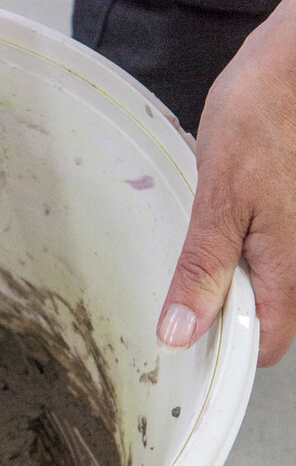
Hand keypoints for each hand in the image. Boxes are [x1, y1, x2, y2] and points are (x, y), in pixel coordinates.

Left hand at [156, 0, 295, 366]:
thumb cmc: (265, 115)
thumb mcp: (219, 198)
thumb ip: (202, 269)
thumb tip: (181, 333)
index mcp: (289, 264)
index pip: (270, 343)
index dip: (229, 350)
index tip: (187, 341)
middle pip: (269, 310)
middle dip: (226, 302)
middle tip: (184, 278)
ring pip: (269, 274)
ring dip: (233, 267)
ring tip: (206, 234)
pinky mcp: (294, 208)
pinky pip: (273, 242)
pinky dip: (245, 237)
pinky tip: (229, 208)